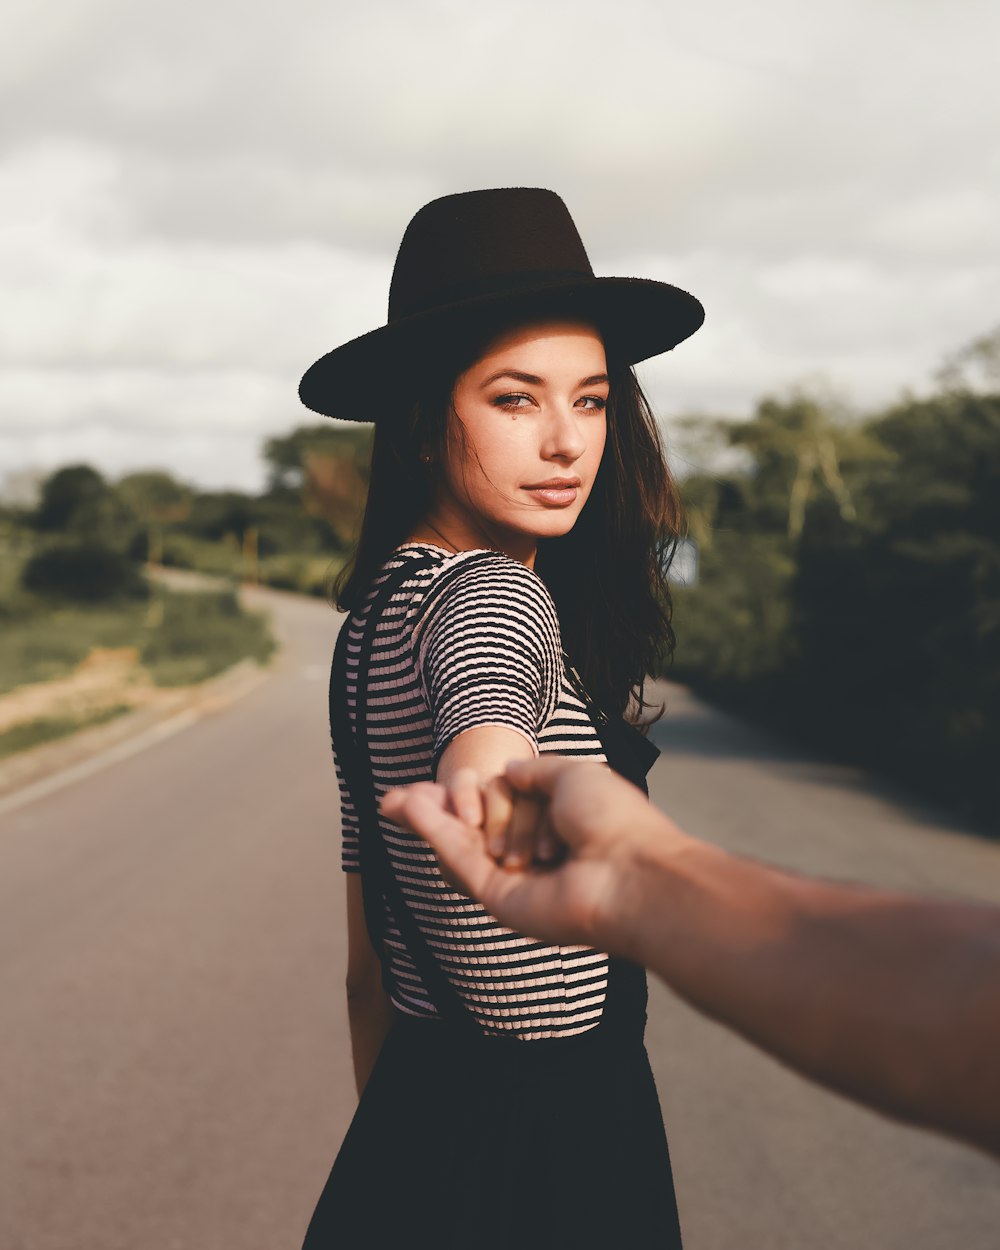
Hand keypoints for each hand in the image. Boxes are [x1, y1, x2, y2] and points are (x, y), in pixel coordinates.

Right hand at [380, 757, 686, 950]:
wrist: (629, 872)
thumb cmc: (615, 821)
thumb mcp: (574, 775)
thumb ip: (534, 772)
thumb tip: (506, 768)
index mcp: (560, 828)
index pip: (505, 806)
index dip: (473, 792)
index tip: (440, 780)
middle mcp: (536, 857)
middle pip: (475, 830)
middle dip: (436, 812)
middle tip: (397, 796)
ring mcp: (515, 880)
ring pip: (461, 845)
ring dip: (425, 820)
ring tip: (388, 797)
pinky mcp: (498, 899)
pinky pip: (460, 860)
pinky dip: (432, 832)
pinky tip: (407, 807)